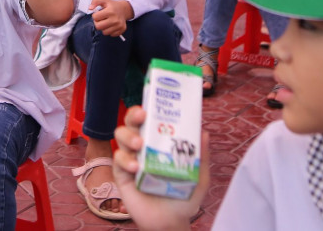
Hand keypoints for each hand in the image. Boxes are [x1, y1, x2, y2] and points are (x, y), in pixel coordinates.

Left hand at [88, 0, 133, 36]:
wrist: (124, 9)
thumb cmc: (112, 5)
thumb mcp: (103, 0)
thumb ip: (95, 1)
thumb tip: (90, 8)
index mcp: (110, 11)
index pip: (95, 17)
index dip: (95, 15)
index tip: (99, 13)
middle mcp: (115, 19)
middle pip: (98, 27)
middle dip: (97, 23)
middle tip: (101, 19)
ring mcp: (119, 25)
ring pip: (104, 32)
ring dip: (104, 28)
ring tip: (106, 22)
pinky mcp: (122, 30)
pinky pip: (111, 34)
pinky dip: (110, 31)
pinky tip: (111, 25)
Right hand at [113, 106, 208, 230]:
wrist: (171, 223)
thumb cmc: (184, 198)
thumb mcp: (198, 177)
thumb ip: (201, 157)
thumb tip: (204, 133)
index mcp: (159, 143)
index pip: (150, 120)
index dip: (149, 108)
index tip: (153, 102)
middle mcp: (142, 147)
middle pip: (131, 122)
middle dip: (134, 114)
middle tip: (142, 116)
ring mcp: (131, 159)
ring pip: (120, 136)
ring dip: (128, 136)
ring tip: (140, 145)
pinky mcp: (121, 174)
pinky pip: (118, 160)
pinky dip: (126, 161)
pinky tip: (137, 168)